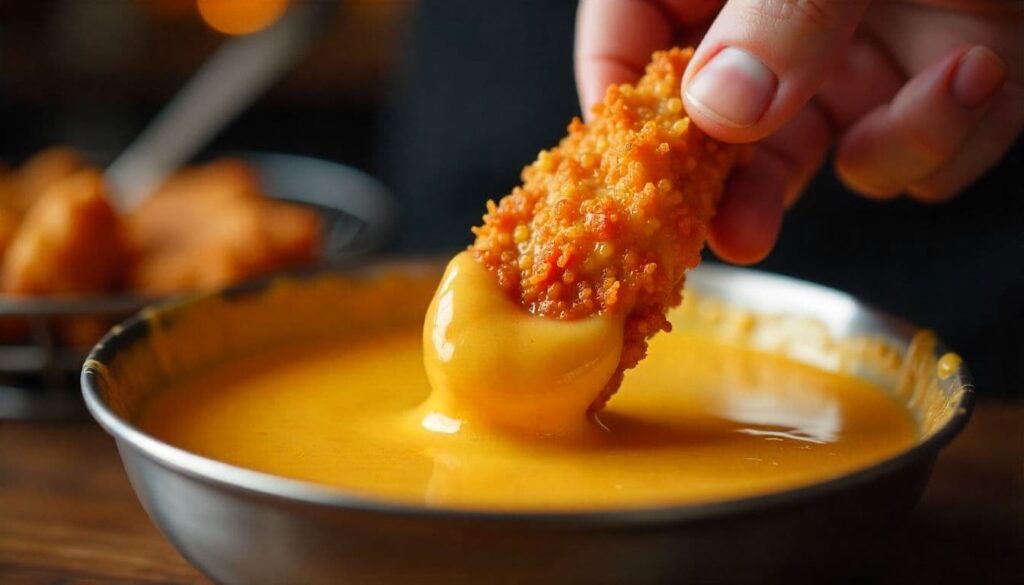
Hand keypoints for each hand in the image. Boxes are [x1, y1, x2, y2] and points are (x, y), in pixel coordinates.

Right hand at [575, 0, 1022, 263]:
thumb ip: (781, 15)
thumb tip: (719, 108)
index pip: (625, 43)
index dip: (628, 114)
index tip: (643, 181)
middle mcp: (777, 18)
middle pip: (721, 127)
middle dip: (748, 185)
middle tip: (742, 237)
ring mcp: (856, 53)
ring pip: (829, 156)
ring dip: (891, 143)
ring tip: (948, 79)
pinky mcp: (933, 84)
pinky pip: (915, 158)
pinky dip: (953, 136)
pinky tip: (981, 72)